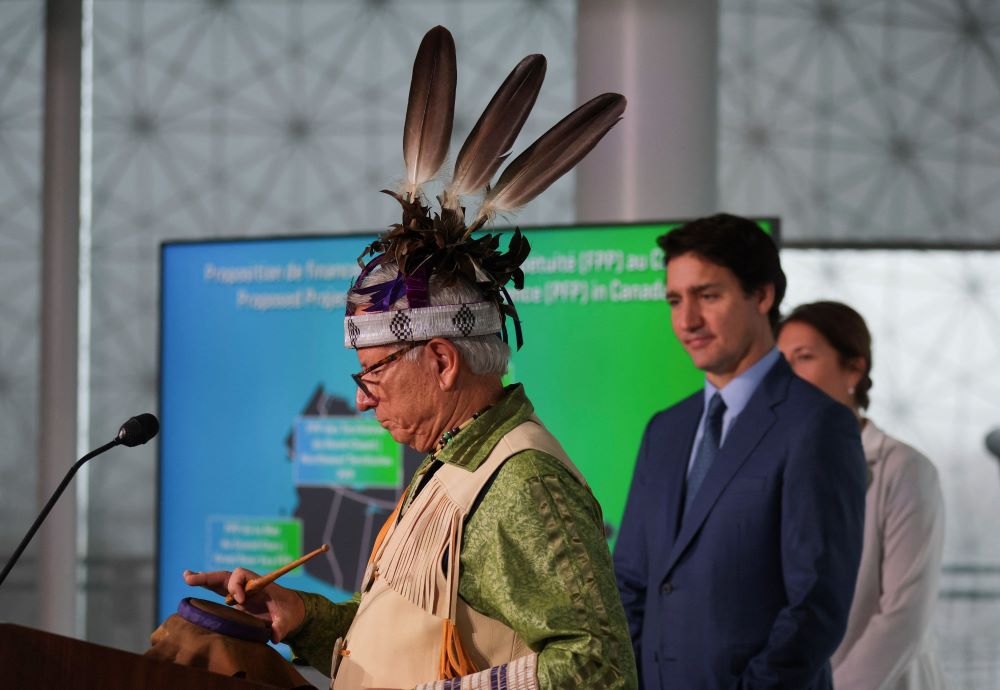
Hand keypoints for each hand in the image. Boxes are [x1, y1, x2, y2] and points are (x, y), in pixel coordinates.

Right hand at [182, 567, 305, 642]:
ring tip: (186, 577)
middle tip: (190, 579)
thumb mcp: (288, 620)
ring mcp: (240, 592)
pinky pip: (218, 590)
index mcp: (259, 584)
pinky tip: (189, 579)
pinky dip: (205, 585)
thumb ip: (281, 627)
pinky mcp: (235, 600)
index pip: (242, 575)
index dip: (237, 586)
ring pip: (219, 582)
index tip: (240, 601)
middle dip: (208, 577)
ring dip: (203, 580)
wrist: (291, 610)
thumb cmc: (290, 612)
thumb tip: (274, 637)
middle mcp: (247, 585)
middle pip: (225, 576)